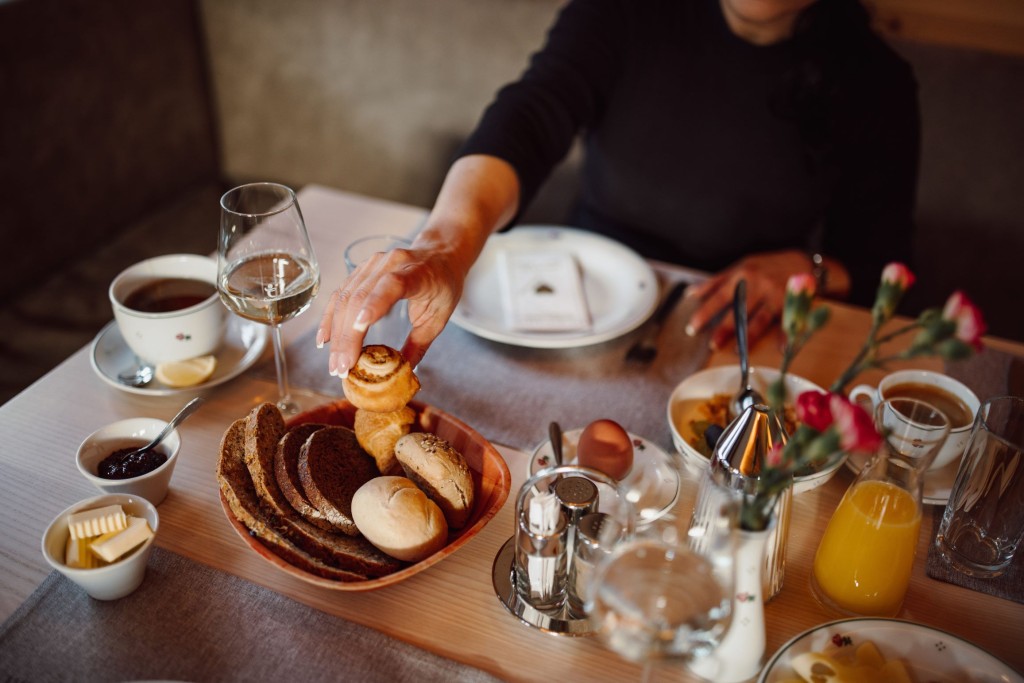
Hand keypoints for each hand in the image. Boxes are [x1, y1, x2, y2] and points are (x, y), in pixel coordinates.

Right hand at [316, 242, 463, 376]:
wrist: (439, 253)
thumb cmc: (442, 286)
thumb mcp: (439, 317)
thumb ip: (420, 344)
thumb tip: (402, 375)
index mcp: (417, 273)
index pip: (392, 285)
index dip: (374, 304)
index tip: (359, 327)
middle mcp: (391, 263)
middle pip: (361, 296)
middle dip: (348, 336)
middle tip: (342, 368)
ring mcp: (372, 264)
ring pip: (346, 297)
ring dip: (337, 332)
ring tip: (335, 363)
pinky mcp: (360, 269)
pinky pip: (341, 293)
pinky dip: (331, 317)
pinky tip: (325, 339)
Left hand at [685, 250, 810, 351]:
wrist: (804, 261)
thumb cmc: (767, 266)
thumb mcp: (741, 266)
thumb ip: (716, 281)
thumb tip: (690, 294)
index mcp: (743, 275)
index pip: (720, 296)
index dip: (706, 312)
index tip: (692, 327)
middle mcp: (759, 284)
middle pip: (739, 310)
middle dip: (725, 328)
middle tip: (713, 344)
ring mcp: (776, 294)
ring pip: (760, 319)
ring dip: (749, 336)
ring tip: (737, 352)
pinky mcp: (793, 303)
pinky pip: (788, 322)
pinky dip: (786, 336)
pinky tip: (781, 349)